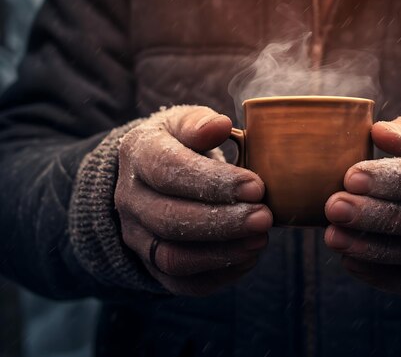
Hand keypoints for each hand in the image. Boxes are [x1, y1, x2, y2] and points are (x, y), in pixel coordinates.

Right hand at [115, 106, 271, 295]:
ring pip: (173, 257)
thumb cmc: (181, 143)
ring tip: (260, 239)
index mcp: (139, 154)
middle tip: (264, 217)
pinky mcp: (152, 264)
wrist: (153, 175)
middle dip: (223, 222)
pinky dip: (218, 275)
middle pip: (170, 220)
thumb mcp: (184, 122)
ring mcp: (137, 235)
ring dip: (222, 253)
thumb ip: (199, 123)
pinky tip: (248, 257)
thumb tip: (219, 126)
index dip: (214, 183)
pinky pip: (181, 282)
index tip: (256, 187)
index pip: (169, 171)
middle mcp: (130, 198)